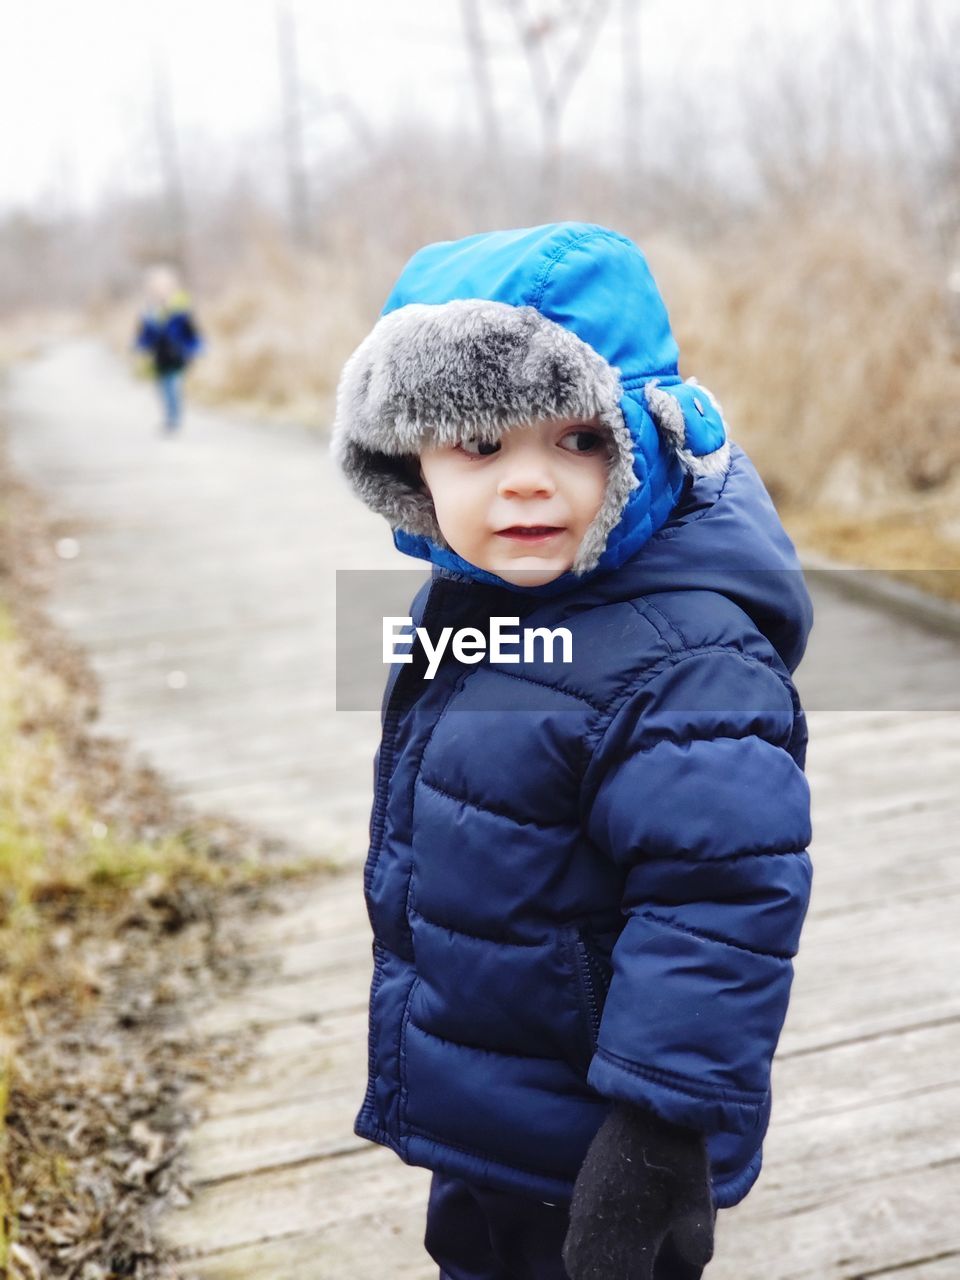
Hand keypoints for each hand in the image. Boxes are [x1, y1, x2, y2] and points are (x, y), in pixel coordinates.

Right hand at [562, 1101, 714, 1279]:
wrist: (648, 1103)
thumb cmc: (678, 1149)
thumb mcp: (696, 1191)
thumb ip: (696, 1231)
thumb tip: (700, 1258)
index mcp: (622, 1225)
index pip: (619, 1279)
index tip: (649, 1277)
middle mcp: (594, 1219)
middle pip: (590, 1273)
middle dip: (608, 1279)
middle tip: (637, 1275)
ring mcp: (584, 1203)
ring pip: (579, 1258)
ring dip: (595, 1270)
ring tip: (620, 1271)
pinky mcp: (584, 1188)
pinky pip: (576, 1237)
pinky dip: (588, 1254)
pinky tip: (609, 1252)